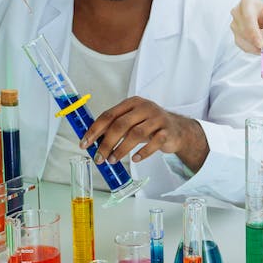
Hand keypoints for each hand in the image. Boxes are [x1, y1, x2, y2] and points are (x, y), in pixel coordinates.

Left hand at [81, 96, 206, 166]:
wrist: (177, 129)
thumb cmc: (149, 125)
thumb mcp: (132, 120)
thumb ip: (115, 126)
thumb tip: (93, 141)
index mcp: (132, 103)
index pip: (109, 115)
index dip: (95, 130)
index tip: (85, 143)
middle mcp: (145, 107)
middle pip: (120, 125)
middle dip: (107, 143)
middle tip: (99, 157)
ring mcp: (157, 118)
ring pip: (136, 134)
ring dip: (121, 149)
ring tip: (113, 160)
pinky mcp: (167, 131)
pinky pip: (153, 143)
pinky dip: (142, 153)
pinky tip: (134, 159)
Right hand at [230, 0, 262, 53]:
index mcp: (248, 3)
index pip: (247, 16)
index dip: (252, 31)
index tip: (261, 43)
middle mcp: (238, 12)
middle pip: (243, 30)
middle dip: (255, 41)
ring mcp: (234, 24)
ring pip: (242, 39)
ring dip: (254, 46)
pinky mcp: (235, 35)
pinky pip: (241, 45)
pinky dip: (251, 49)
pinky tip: (260, 48)